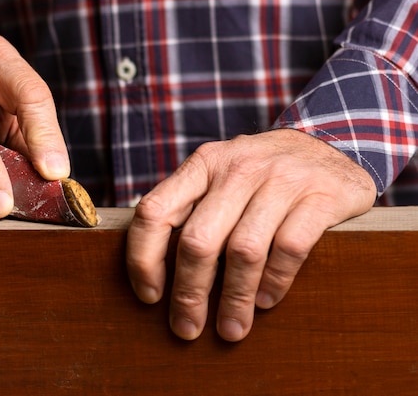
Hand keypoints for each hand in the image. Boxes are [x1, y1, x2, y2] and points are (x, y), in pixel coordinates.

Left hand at [126, 129, 375, 341]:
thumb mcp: (221, 175)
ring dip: (233, 299)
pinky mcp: (320, 196)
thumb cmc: (261, 174)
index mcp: (203, 164)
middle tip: (187, 328)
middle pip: (198, 241)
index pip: (154, 211)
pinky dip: (274, 282)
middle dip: (189, 293)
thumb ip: (190, 207)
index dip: (143, 259)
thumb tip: (153, 271)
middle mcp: (237, 167)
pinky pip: (289, 249)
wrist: (328, 145)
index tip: (149, 295)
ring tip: (231, 328)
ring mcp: (280, 180)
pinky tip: (265, 301)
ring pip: (243, 251)